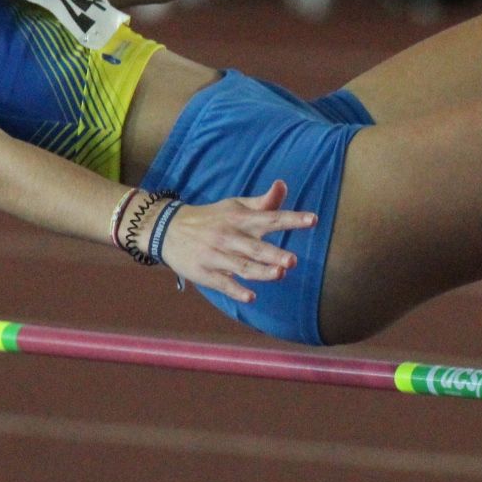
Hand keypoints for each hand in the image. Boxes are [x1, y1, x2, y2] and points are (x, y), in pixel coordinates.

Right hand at [153, 180, 313, 302]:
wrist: (168, 229)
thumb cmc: (212, 218)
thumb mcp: (235, 206)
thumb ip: (263, 202)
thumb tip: (284, 184)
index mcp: (241, 219)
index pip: (270, 218)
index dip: (292, 219)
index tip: (313, 220)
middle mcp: (229, 236)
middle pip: (255, 247)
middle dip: (273, 254)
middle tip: (292, 260)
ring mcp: (216, 255)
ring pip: (241, 265)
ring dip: (261, 271)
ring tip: (280, 274)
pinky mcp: (205, 273)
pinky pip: (222, 283)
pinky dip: (236, 290)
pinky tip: (250, 297)